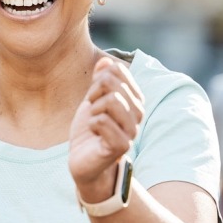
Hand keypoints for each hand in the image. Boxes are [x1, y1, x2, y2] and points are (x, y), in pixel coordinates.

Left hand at [69, 57, 145, 202]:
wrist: (84, 161)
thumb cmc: (90, 131)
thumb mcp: (92, 101)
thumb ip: (99, 81)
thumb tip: (105, 61)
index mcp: (134, 99)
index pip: (118, 70)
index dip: (98, 80)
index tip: (94, 97)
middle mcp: (138, 113)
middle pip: (112, 83)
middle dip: (93, 94)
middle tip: (92, 111)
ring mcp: (132, 130)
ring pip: (111, 100)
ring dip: (93, 110)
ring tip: (94, 122)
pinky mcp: (121, 145)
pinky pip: (102, 121)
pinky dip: (91, 124)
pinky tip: (94, 134)